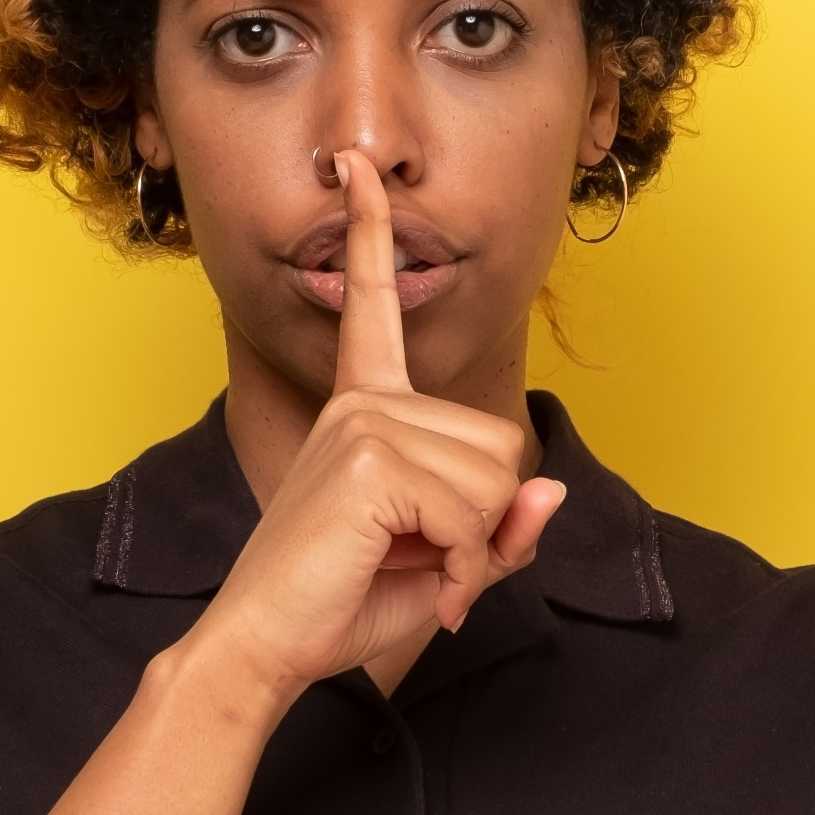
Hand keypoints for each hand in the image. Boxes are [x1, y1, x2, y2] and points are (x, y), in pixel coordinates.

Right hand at [186, 152, 567, 697]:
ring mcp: (364, 424)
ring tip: (411, 572)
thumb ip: (500, 529)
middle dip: (485, 521)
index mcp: (363, 408)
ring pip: (495, 478)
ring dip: (472, 549)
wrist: (263, 648)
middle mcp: (362, 403)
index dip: (374, 232)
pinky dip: (462, 568)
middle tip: (426, 563)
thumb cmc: (338, 604)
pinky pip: (473, 512)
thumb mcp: (443, 566)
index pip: (375, 306)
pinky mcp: (372, 459)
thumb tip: (551, 487)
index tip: (356, 166)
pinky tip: (416, 583)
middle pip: (500, 442)